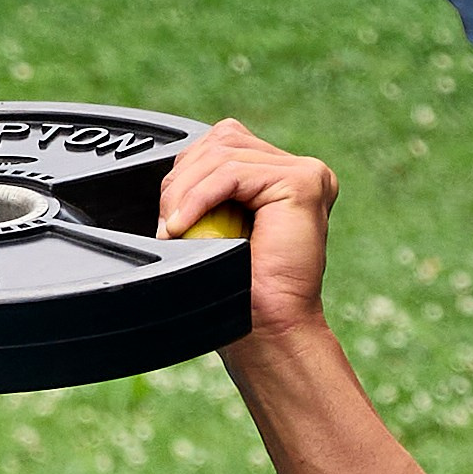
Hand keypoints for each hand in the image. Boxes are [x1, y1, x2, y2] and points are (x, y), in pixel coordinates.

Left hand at [155, 117, 336, 346]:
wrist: (269, 332)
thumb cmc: (242, 296)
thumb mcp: (214, 232)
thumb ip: (206, 195)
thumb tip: (173, 176)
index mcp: (278, 179)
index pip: (222, 144)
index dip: (186, 173)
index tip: (168, 219)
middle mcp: (297, 170)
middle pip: (221, 141)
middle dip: (181, 180)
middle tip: (167, 226)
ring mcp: (305, 172)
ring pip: (223, 154)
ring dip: (185, 192)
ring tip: (174, 229)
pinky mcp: (303, 182)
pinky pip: (232, 173)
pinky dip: (199, 198)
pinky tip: (182, 225)